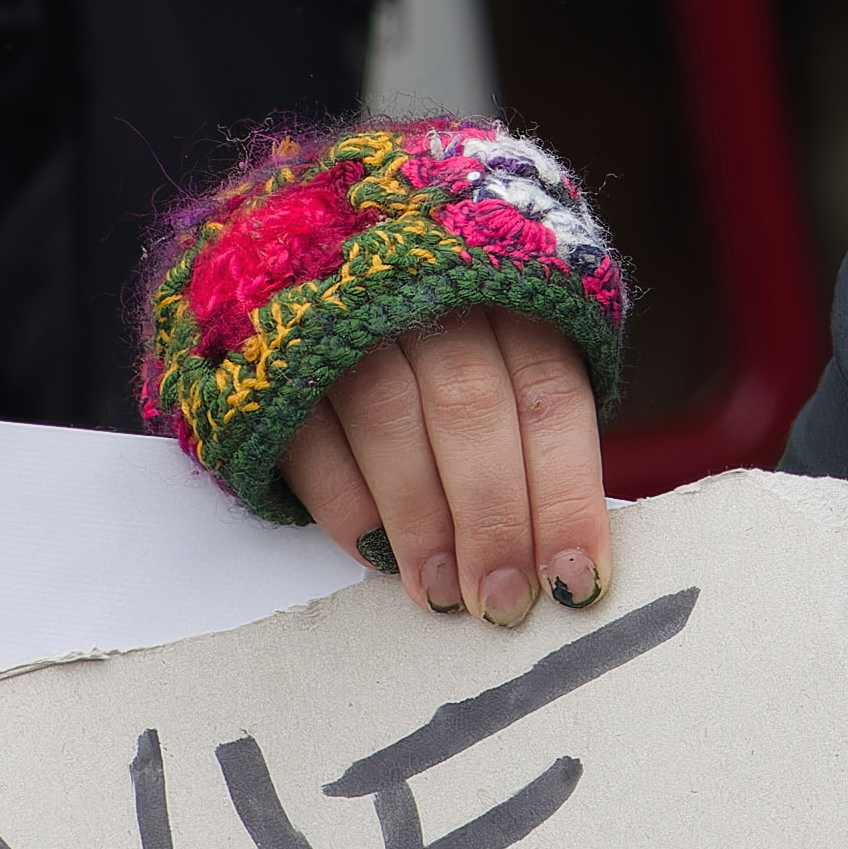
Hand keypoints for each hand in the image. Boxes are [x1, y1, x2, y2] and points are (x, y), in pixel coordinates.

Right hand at [278, 307, 616, 629]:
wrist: (310, 246)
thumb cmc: (438, 312)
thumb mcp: (509, 336)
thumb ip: (532, 419)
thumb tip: (565, 544)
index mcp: (508, 284)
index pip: (550, 397)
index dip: (565, 497)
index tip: (574, 580)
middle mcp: (429, 287)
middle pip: (472, 409)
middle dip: (492, 520)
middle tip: (501, 602)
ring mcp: (344, 312)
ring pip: (390, 418)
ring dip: (420, 522)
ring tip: (441, 593)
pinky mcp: (273, 350)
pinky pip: (311, 433)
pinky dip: (347, 504)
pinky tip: (376, 553)